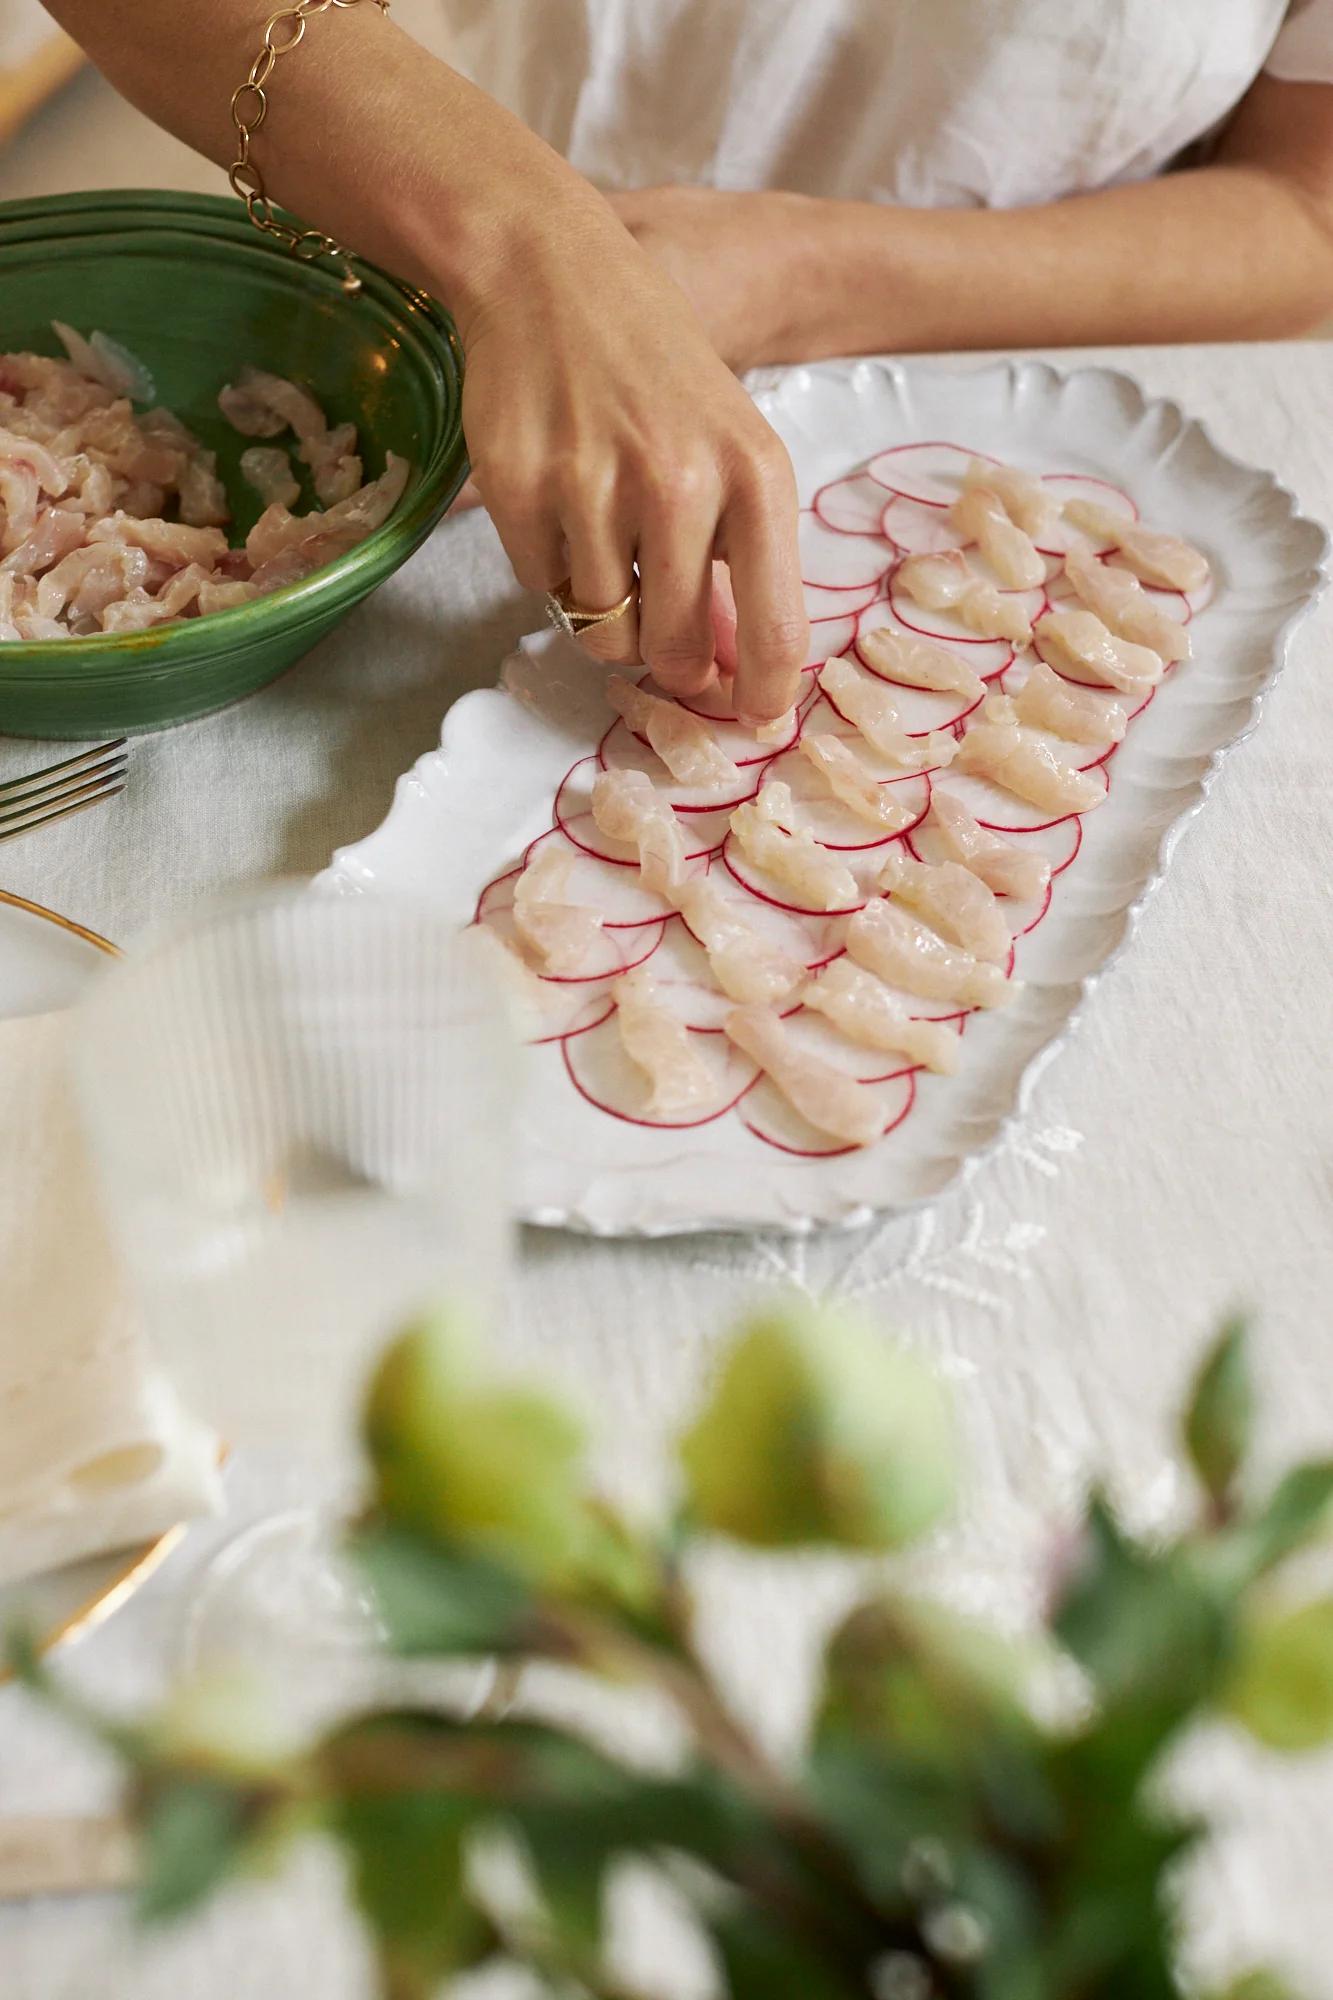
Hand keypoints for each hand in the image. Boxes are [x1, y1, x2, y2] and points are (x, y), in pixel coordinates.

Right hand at [448, 187, 806, 719]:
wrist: (551, 273)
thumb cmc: (654, 372)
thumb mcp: (727, 448)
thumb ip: (739, 558)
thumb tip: (730, 672)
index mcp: (755, 475)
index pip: (775, 630)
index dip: (760, 693)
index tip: (752, 716)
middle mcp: (679, 484)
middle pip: (675, 652)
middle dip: (669, 664)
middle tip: (661, 636)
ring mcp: (592, 488)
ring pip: (602, 628)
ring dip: (604, 607)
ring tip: (606, 534)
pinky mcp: (518, 490)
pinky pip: (541, 586)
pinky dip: (552, 566)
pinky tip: (560, 502)